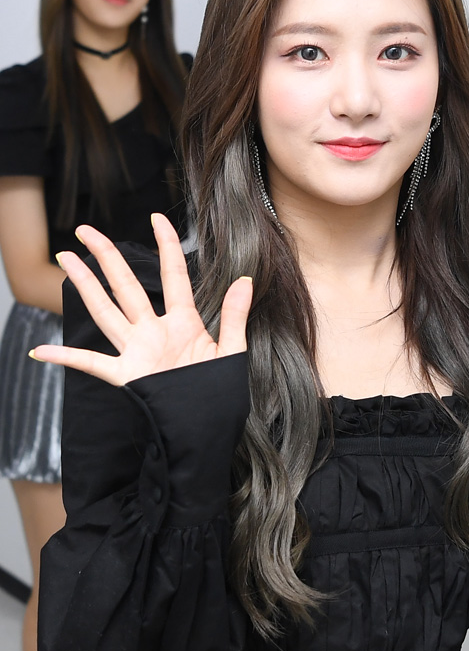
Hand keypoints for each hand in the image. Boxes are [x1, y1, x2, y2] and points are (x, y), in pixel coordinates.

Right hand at [32, 214, 252, 385]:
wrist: (207, 432)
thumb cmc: (219, 395)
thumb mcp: (232, 353)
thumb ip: (235, 316)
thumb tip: (246, 280)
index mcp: (184, 324)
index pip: (173, 275)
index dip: (166, 246)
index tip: (156, 218)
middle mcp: (155, 332)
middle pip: (126, 285)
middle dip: (107, 256)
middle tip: (85, 231)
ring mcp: (137, 352)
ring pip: (106, 311)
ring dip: (85, 286)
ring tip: (66, 260)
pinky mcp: (127, 376)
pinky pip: (92, 364)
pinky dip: (66, 358)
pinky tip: (41, 351)